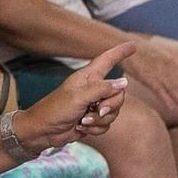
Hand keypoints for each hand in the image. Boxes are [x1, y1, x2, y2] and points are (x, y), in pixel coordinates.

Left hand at [12, 40, 132, 150]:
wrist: (43, 131)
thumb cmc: (55, 109)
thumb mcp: (79, 97)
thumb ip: (102, 89)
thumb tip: (124, 83)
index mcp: (88, 77)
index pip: (107, 60)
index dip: (120, 52)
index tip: (133, 45)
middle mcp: (93, 89)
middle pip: (119, 93)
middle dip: (111, 105)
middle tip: (97, 109)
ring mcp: (94, 105)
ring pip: (114, 111)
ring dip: (100, 120)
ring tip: (82, 120)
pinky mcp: (93, 119)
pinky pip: (107, 124)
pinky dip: (96, 128)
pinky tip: (81, 127)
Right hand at [122, 41, 177, 122]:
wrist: (121, 44)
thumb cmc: (134, 49)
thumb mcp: (153, 53)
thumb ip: (161, 62)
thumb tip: (165, 69)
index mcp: (169, 61)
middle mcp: (167, 67)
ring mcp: (158, 72)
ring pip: (175, 90)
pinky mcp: (147, 77)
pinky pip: (161, 91)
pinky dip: (168, 101)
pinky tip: (173, 110)